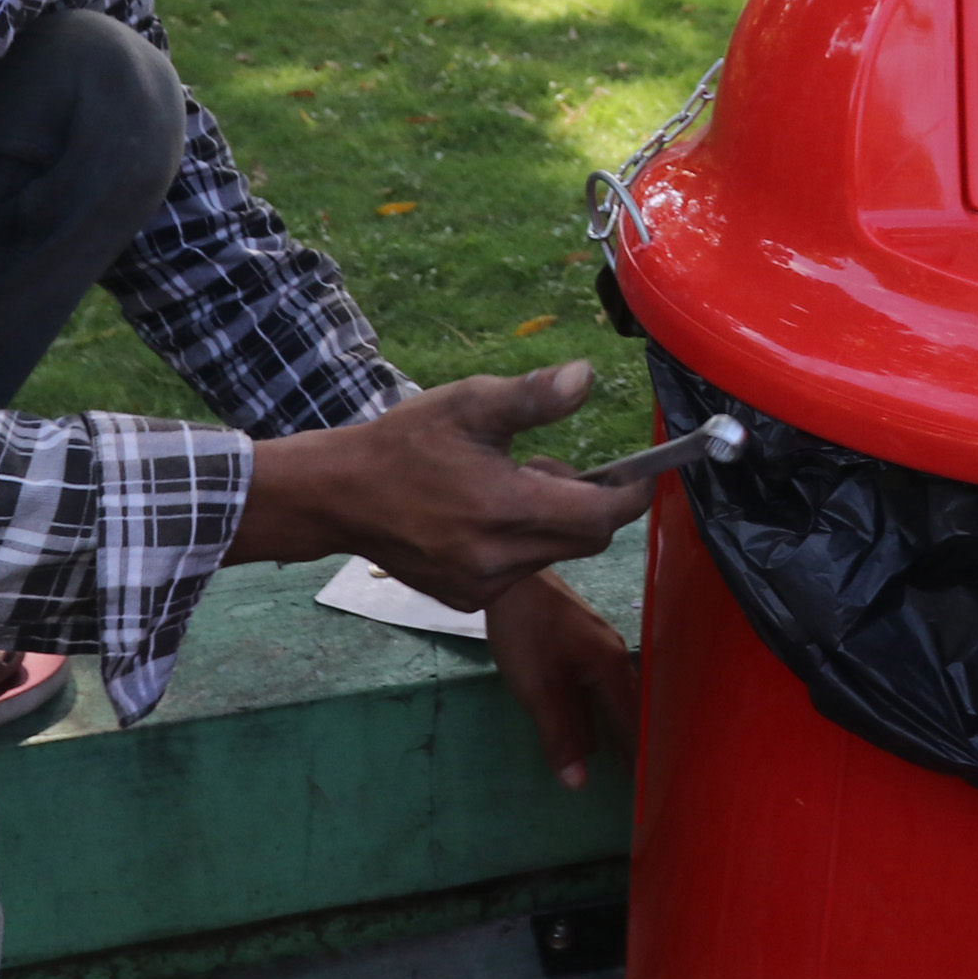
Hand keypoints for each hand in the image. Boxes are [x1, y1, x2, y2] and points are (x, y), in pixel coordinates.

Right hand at [229, 362, 651, 606]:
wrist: (341, 496)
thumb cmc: (406, 442)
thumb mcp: (469, 404)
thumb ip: (533, 396)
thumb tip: (586, 378)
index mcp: (508, 508)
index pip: (601, 515)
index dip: (629, 494)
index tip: (637, 473)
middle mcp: (500, 558)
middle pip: (584, 539)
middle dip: (587, 504)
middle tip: (549, 467)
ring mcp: (481, 586)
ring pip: (552, 557)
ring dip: (551, 524)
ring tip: (507, 487)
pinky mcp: (464, 600)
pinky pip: (519, 574)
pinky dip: (520, 546)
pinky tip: (483, 518)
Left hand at [486, 572, 637, 789]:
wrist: (511, 579)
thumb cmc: (526, 633)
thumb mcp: (537, 690)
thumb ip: (560, 736)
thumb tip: (578, 784)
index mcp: (611, 669)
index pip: (634, 726)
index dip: (639, 760)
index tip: (650, 792)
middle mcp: (615, 657)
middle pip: (632, 711)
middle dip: (635, 746)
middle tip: (640, 783)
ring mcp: (602, 647)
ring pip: (616, 698)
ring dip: (618, 729)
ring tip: (623, 762)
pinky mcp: (586, 643)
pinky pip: (603, 686)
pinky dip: (603, 711)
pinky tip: (594, 724)